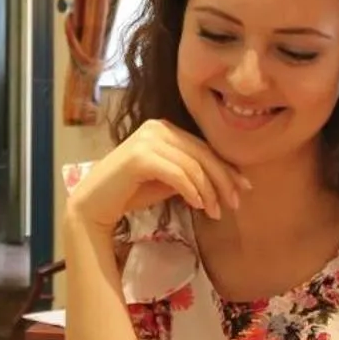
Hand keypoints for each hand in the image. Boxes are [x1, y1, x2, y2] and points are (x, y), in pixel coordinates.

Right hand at [67, 120, 248, 231]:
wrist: (95, 204)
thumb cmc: (131, 192)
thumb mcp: (169, 180)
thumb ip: (192, 174)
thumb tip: (228, 180)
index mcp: (164, 128)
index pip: (203, 148)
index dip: (226, 169)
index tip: (243, 190)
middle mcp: (157, 128)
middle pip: (202, 154)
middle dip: (223, 181)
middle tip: (235, 204)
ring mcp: (148, 140)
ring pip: (193, 165)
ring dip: (209, 191)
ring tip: (215, 212)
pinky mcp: (140, 156)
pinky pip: (177, 174)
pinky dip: (191, 190)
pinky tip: (198, 205)